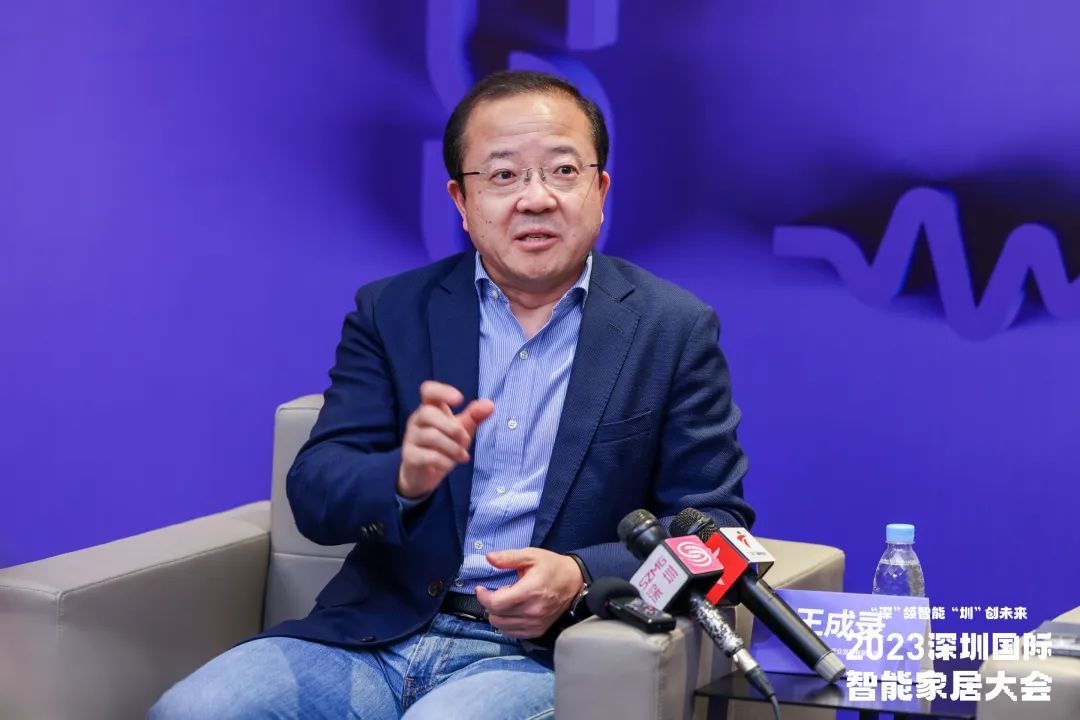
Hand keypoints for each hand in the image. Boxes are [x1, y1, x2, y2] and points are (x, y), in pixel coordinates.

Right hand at [397, 381, 494, 498]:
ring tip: (463, 456)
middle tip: (466, 440)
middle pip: (427, 413)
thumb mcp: (461, 429)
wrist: (423, 473)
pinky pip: (428, 456)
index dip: (442, 391)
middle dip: (453, 428)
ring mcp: (411, 438)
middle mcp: (417, 420)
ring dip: (453, 447)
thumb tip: (490, 405)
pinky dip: (445, 461)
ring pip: (431, 436)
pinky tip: (450, 464)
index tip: (460, 400)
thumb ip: (474, 416)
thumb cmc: (444, 445)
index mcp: (429, 408)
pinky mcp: (409, 456)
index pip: (428, 390)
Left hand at [475, 548, 584, 638]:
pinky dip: (506, 624)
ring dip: (497, 614)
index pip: (495, 604)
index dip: (483, 597)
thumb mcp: (531, 555)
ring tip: (507, 601)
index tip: (481, 589)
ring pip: (502, 627)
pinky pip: (512, 633)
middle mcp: (532, 611)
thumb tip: (489, 558)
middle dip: (490, 604)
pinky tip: (512, 611)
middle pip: (496, 617)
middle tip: (498, 592)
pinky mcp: (538, 631)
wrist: (574, 582)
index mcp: (529, 591)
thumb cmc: (552, 567)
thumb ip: (508, 557)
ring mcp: (535, 624)